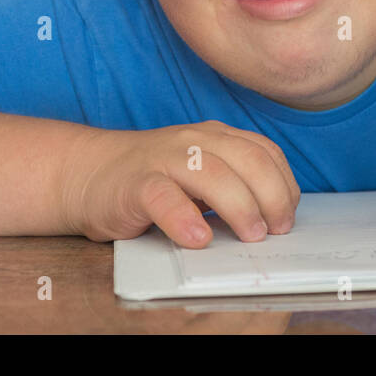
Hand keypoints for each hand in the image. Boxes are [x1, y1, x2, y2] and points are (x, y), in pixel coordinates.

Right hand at [58, 120, 300, 247]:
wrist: (88, 173)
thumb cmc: (152, 180)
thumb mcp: (199, 174)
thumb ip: (232, 186)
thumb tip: (273, 222)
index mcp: (215, 137)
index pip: (264, 152)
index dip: (284, 185)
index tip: (287, 217)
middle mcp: (193, 140)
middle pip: (248, 161)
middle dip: (271, 197)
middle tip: (275, 231)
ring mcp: (163, 159)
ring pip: (213, 174)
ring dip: (239, 207)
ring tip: (249, 235)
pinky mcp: (135, 184)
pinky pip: (163, 197)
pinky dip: (184, 219)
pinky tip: (197, 238)